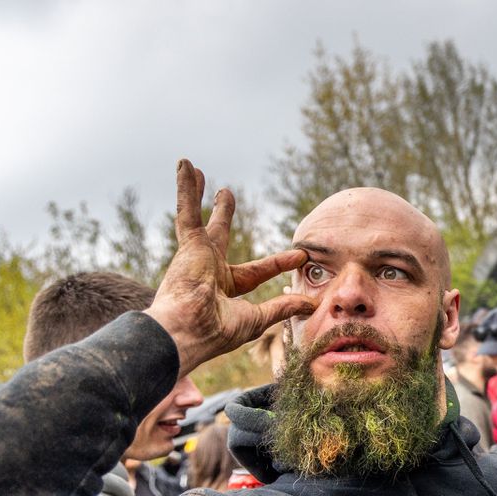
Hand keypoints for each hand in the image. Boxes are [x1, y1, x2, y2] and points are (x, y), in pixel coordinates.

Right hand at [144, 159, 317, 375]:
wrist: (188, 331)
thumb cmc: (217, 330)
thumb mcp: (257, 318)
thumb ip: (281, 308)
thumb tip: (310, 305)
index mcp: (226, 290)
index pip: (258, 272)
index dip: (279, 263)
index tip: (301, 255)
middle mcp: (209, 270)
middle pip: (219, 235)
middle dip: (222, 216)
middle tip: (226, 195)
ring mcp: (196, 256)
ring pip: (199, 219)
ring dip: (198, 196)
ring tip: (198, 172)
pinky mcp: (189, 245)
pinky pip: (186, 211)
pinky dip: (185, 188)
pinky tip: (186, 165)